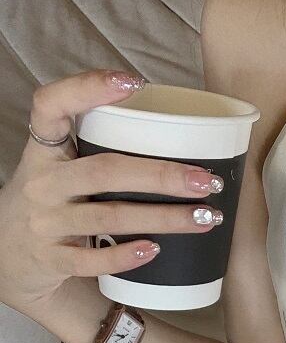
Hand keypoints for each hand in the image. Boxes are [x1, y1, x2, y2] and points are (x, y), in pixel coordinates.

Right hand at [0, 68, 226, 320]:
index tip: (133, 82)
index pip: (51, 105)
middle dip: (161, 175)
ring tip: (205, 218)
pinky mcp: (51, 260)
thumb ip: (100, 149)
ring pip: (108, 217)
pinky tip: (154, 250)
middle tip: (207, 180)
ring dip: (162, 218)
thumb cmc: (54, 201)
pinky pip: (90, 260)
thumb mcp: (62, 167)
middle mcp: (42, 183)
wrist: (7, 255)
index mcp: (44, 149)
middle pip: (104, 171)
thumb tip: (181, 136)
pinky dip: (123, 255)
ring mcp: (45, 223)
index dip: (87, 88)